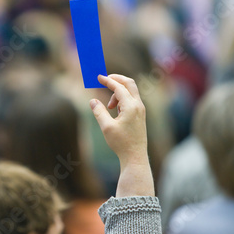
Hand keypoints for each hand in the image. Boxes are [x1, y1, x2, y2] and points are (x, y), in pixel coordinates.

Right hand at [90, 74, 153, 196]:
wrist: (135, 156)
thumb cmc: (121, 143)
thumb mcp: (106, 127)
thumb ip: (99, 111)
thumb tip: (92, 100)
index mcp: (131, 107)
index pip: (119, 87)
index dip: (108, 81)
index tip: (98, 77)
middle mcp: (138, 106)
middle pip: (130, 83)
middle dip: (117, 79)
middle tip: (105, 79)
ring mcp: (141, 110)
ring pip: (131, 91)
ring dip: (118, 92)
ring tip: (109, 106)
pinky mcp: (140, 114)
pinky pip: (132, 99)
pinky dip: (122, 98)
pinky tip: (115, 110)